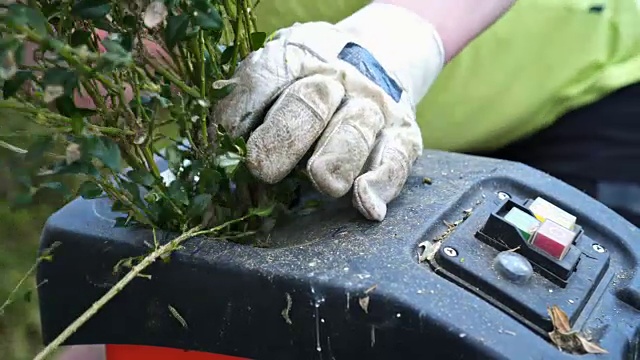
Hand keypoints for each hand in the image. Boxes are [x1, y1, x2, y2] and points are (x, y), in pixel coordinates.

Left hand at [211, 3, 444, 220]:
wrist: (375, 58)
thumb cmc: (308, 81)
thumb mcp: (276, 77)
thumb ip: (247, 114)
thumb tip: (214, 177)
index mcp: (294, 59)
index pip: (264, 77)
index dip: (241, 112)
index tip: (223, 145)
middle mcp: (335, 80)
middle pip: (310, 102)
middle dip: (285, 136)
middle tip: (264, 167)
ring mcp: (372, 106)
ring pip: (356, 129)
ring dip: (337, 157)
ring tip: (324, 181)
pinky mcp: (403, 134)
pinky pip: (395, 158)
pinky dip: (382, 182)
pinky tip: (367, 203)